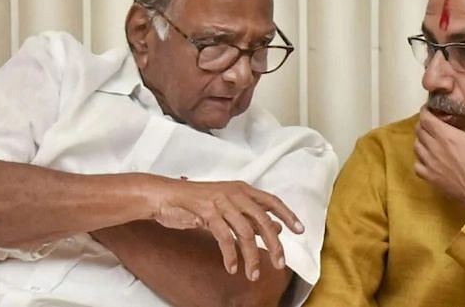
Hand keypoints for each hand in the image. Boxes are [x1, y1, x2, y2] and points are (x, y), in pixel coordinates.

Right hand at [154, 179, 302, 281]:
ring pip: (245, 233)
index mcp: (242, 189)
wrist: (164, 195)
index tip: (300, 230)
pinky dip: (230, 255)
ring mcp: (221, 202)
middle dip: (274, 244)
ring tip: (252, 274)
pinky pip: (225, 238)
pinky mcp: (207, 212)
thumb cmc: (195, 201)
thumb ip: (250, 216)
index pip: (272, 201)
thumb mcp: (226, 206)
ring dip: (251, 257)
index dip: (288, 215)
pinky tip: (231, 267)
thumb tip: (277, 227)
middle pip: (263, 220)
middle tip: (279, 263)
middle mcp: (235, 193)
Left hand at [413, 106, 464, 210]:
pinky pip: (417, 164)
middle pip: (419, 130)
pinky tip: (430, 159)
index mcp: (447, 136)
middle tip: (433, 123)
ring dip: (422, 140)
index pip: (425, 118)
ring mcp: (429, 164)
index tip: (430, 110)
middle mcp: (434, 148)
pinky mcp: (429, 178)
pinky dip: (421, 159)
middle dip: (424, 123)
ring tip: (431, 140)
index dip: (426, 111)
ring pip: (416, 146)